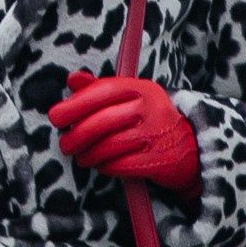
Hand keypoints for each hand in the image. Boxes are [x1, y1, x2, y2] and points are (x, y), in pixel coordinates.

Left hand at [48, 71, 200, 198]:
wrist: (190, 147)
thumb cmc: (148, 120)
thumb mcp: (129, 99)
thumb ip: (99, 88)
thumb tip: (72, 79)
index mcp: (141, 88)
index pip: (102, 91)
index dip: (74, 104)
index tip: (55, 117)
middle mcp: (152, 108)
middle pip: (102, 121)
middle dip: (76, 136)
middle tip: (65, 145)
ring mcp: (157, 134)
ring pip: (109, 146)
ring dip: (88, 155)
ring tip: (82, 157)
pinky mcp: (159, 160)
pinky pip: (121, 165)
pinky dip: (106, 167)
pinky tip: (102, 165)